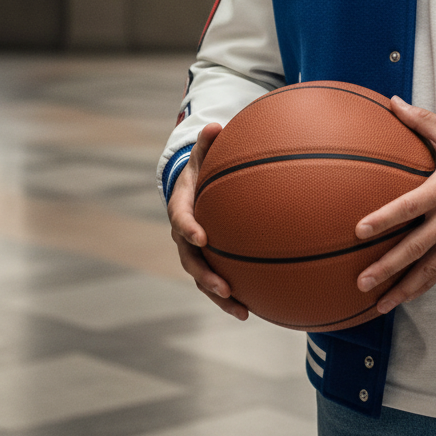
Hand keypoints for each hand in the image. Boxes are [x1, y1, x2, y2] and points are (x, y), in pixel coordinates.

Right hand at [167, 122, 248, 320]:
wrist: (193, 187)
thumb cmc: (202, 168)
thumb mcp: (202, 154)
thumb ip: (207, 143)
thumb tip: (214, 125)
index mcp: (182, 206)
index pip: (181, 218)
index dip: (189, 228)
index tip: (202, 237)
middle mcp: (184, 233)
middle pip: (190, 259)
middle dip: (205, 275)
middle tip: (223, 286)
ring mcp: (195, 250)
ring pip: (203, 277)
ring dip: (219, 295)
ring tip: (242, 310)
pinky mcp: (209, 259)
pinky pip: (218, 278)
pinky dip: (232, 295)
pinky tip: (254, 308)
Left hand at [355, 97, 435, 313]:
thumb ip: (421, 120)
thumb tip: (392, 101)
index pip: (410, 207)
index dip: (385, 220)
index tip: (360, 231)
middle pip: (416, 248)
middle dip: (388, 267)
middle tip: (362, 281)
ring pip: (430, 269)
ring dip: (404, 288)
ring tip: (379, 305)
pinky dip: (425, 286)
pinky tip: (407, 297)